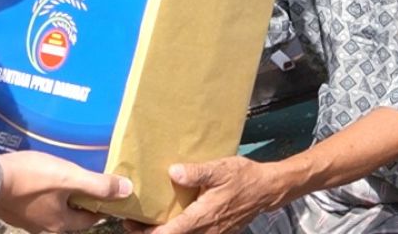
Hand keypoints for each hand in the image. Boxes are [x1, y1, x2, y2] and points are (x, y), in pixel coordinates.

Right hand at [0, 151, 131, 232]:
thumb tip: (127, 190)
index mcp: (60, 224)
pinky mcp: (13, 210)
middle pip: (70, 214)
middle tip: (86, 179)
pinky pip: (36, 203)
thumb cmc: (31, 178)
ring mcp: (26, 220)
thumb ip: (98, 184)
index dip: (101, 205)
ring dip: (60, 195)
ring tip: (63, 175)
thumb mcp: (69, 177)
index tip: (108, 191)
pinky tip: (40, 178)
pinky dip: (43, 193)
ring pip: (52, 209)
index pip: (90, 218)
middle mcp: (44, 227)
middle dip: (80, 198)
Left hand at [126, 157, 281, 233]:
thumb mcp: (220, 169)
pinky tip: (168, 220)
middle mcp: (206, 232)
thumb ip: (196, 172)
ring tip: (145, 221)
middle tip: (131, 221)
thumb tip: (172, 172)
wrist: (266, 189)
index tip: (130, 223)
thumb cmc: (243, 177)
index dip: (147, 233)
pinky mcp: (216, 233)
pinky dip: (177, 231)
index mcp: (202, 218)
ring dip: (164, 233)